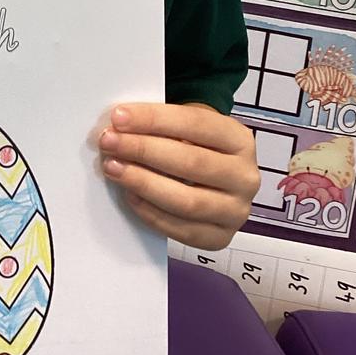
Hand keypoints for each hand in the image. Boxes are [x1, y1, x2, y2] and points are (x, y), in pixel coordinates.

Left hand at [98, 102, 259, 249]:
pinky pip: (182, 230)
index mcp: (239, 139)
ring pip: (187, 201)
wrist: (216, 175)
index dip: (154, 119)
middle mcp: (245, 176)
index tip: (118, 117)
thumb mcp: (186, 125)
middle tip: (109, 142)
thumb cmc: (193, 144)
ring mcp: (236, 211)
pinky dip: (151, 213)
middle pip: (191, 162)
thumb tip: (119, 126)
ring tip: (113, 168)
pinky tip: (129, 195)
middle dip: (143, 150)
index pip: (195, 124)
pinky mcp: (220, 237)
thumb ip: (160, 123)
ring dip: (144, 183)